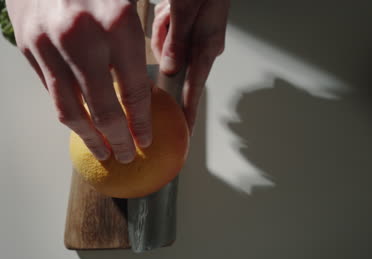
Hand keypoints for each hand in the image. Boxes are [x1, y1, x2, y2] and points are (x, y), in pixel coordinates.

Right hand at [6, 0, 150, 162]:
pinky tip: (80, 123)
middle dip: (117, 138)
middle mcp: (81, 36)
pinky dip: (68, 111)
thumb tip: (146, 85)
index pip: (134, 90)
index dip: (141, 121)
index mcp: (118, 20)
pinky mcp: (27, 46)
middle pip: (102, 108)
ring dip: (88, 136)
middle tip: (125, 155)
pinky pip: (50, 90)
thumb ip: (138, 39)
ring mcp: (49, 43)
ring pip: (70, 108)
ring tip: (101, 152)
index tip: (145, 140)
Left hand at [151, 0, 229, 132]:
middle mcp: (204, 44)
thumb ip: (176, 41)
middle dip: (165, 42)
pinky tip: (170, 6)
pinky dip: (165, 20)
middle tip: (170, 17)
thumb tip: (169, 69)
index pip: (195, 88)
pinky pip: (169, 33)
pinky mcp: (188, 28)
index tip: (184, 133)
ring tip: (171, 7)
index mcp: (208, 45)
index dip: (188, 112)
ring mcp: (196, 36)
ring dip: (164, 27)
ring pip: (168, 46)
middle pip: (174, 62)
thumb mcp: (185, 8)